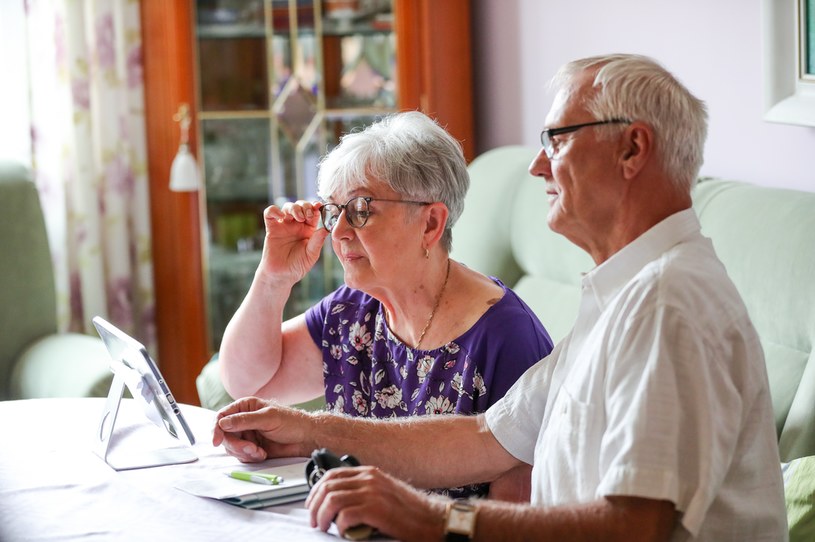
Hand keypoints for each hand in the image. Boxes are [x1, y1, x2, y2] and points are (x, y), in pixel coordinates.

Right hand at [212, 397, 313, 461]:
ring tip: (259, 451)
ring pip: (232, 447)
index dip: (216, 429)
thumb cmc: (291, 422)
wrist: (305, 439)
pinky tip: (262, 454)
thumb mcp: (268, 418)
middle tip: (250, 449)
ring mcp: (246, 435)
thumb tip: (223, 423)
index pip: (222, 416)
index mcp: (245, 406)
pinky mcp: (251, 447)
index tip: (217, 441)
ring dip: (244, 452)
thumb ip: (244, 421)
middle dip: (236, 445)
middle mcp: (243, 420)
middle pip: (225, 435)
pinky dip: (250, 457)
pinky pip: (241, 456)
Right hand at [258, 200, 329, 286]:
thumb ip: (318, 241)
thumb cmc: (297, 266)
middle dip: (305, 206)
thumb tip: (327, 228)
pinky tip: (281, 217)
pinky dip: (274, 210)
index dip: (316, 207)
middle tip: (308, 215)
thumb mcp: (311, 254)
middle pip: (301, 206)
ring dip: (294, 208)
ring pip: (287, 206)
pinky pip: (269, 213)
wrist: (281, 276)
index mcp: (308, 230)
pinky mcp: (271, 228)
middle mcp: (296, 225)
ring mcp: (283, 226)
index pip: (313, 213)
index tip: (319, 206)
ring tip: (299, 218)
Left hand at [305, 466, 445, 540]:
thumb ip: (362, 491)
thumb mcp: (383, 492)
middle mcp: (369, 478)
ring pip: (332, 500)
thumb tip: (337, 501)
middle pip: (328, 486)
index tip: (312, 504)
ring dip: (322, 516)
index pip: (332, 475)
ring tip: (324, 527)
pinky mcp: (376, 509)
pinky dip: (340, 526)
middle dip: (315, 505)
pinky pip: (345, 515)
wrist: (431, 519)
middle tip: (314, 520)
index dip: (316, 490)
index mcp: (369, 473)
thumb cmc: (409, 511)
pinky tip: (344, 532)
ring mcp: (372, 492)